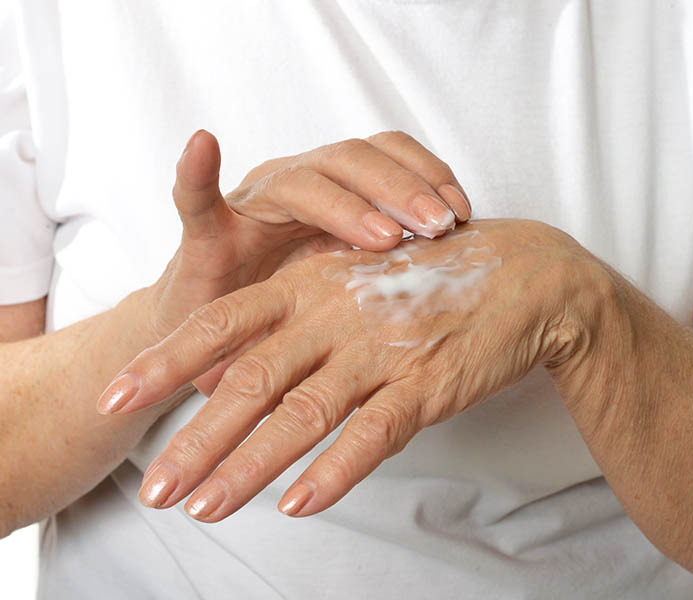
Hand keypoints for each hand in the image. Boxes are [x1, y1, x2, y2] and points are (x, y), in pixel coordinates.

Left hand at [102, 219, 595, 520]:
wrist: (524, 275)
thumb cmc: (429, 280)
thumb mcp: (351, 284)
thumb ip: (290, 323)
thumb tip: (223, 372)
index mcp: (312, 284)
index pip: (223, 323)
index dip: (168, 361)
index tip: (118, 399)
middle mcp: (336, 314)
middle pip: (251, 380)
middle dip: (197, 438)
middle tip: (155, 488)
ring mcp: (381, 349)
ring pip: (302, 413)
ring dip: (250, 466)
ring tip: (205, 508)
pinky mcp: (426, 382)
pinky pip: (373, 433)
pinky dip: (335, 470)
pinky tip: (299, 505)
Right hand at [145, 128, 470, 365]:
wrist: (226, 345)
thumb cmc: (297, 317)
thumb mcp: (358, 291)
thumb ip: (395, 271)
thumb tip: (470, 270)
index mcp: (338, 194)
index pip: (390, 158)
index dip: (428, 177)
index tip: (463, 214)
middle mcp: (298, 186)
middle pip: (354, 161)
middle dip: (402, 190)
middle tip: (440, 226)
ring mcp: (252, 206)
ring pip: (300, 180)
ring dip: (346, 202)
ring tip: (384, 237)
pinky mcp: (206, 236)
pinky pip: (195, 198)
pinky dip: (196, 173)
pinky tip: (203, 144)